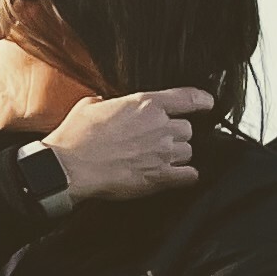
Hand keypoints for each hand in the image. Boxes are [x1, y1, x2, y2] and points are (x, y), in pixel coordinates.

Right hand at [43, 87, 212, 201]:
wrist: (69, 166)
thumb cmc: (75, 137)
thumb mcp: (88, 107)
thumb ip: (105, 102)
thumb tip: (106, 104)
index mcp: (145, 104)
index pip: (189, 98)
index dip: (202, 101)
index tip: (207, 104)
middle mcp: (160, 125)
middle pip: (187, 129)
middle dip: (176, 135)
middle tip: (159, 141)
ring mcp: (162, 152)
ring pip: (187, 152)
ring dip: (177, 155)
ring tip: (160, 159)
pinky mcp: (159, 177)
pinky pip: (188, 175)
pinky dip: (185, 176)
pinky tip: (178, 176)